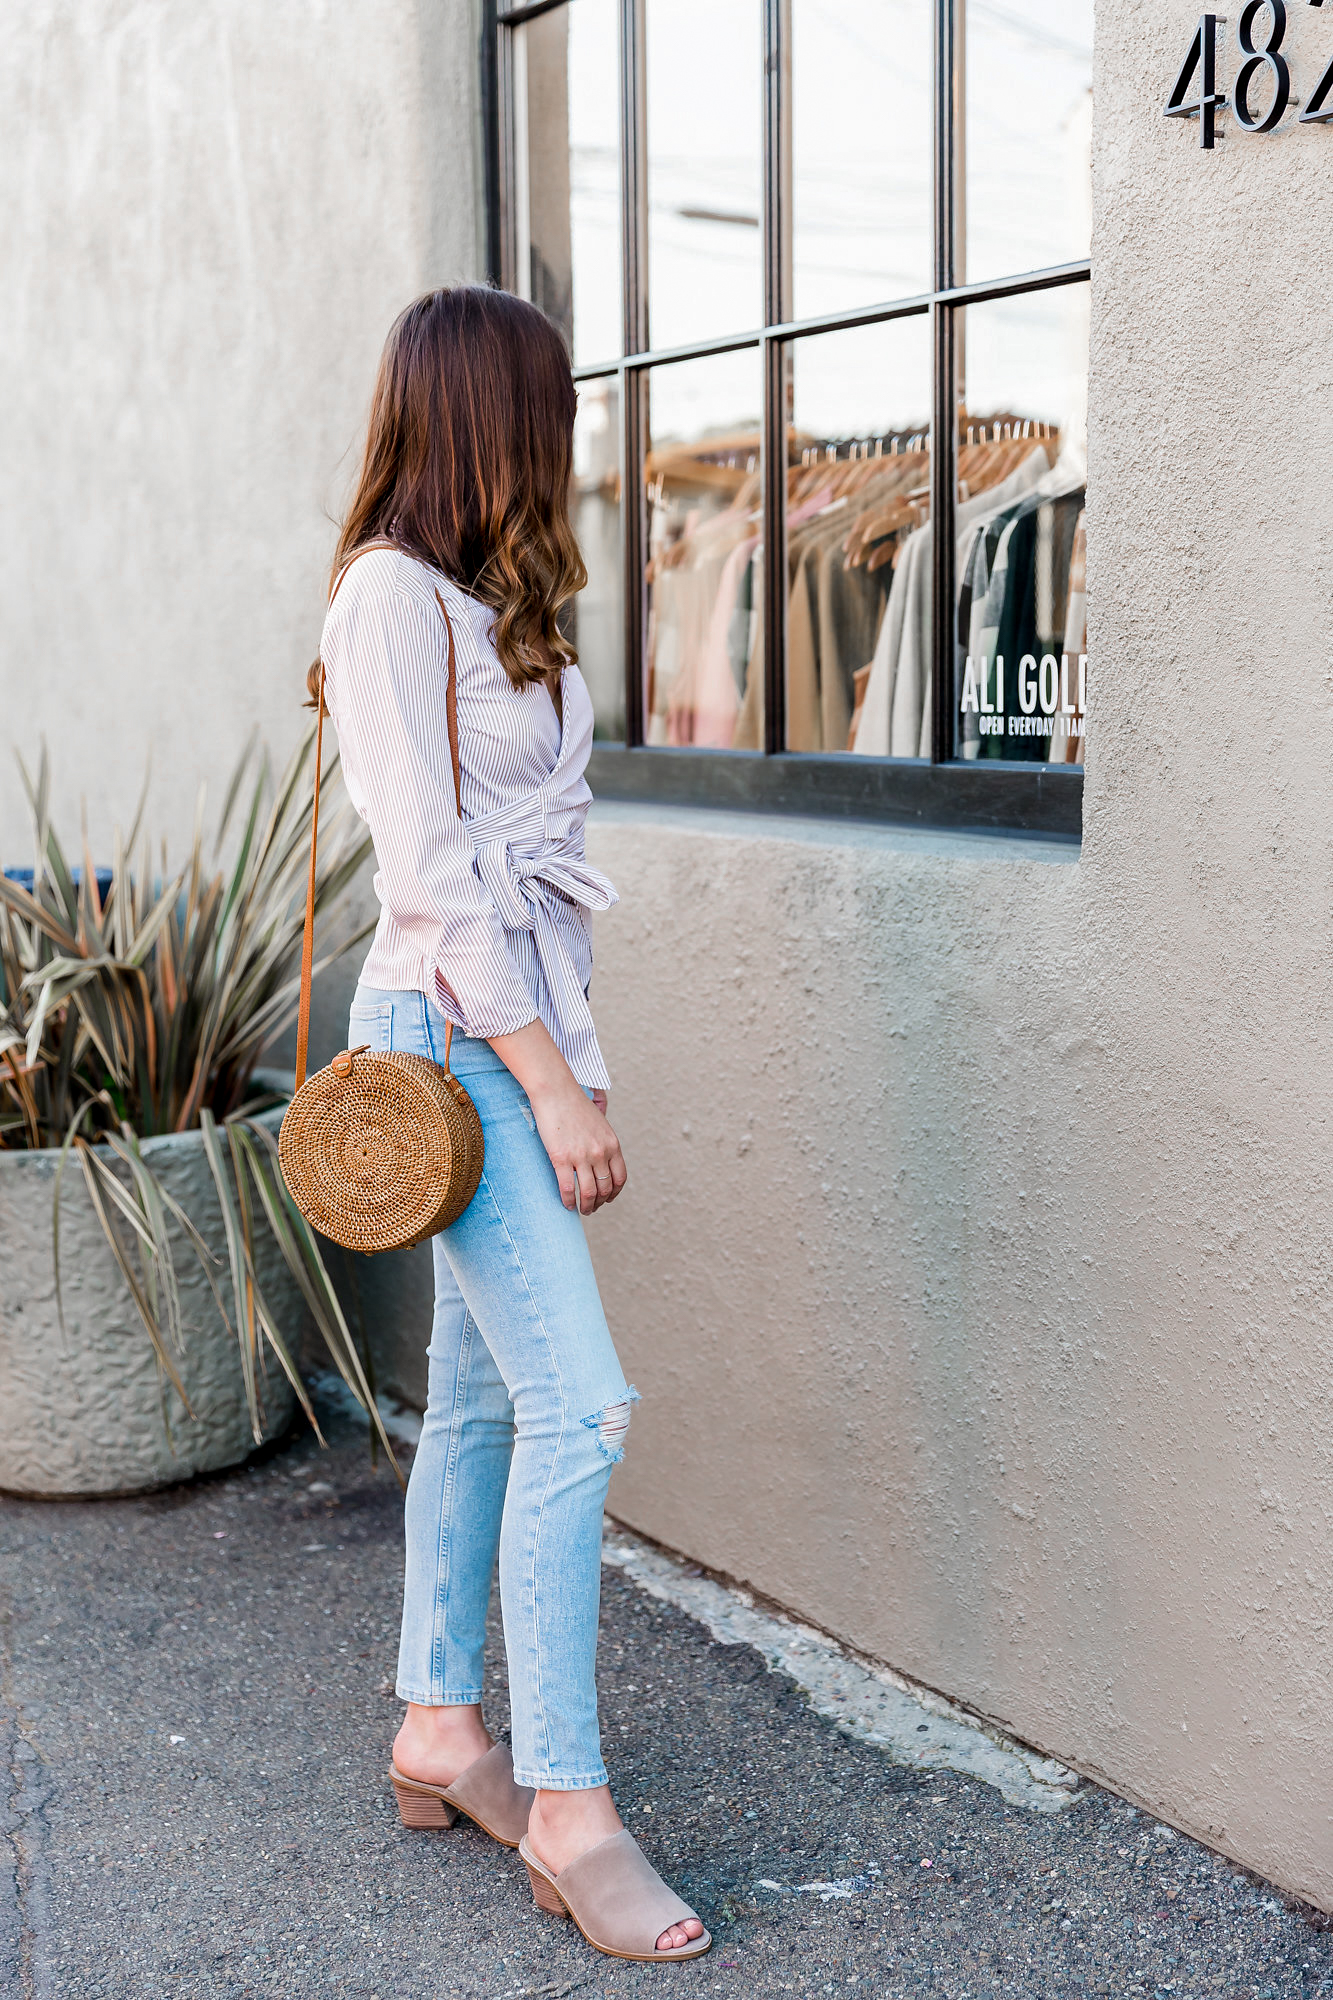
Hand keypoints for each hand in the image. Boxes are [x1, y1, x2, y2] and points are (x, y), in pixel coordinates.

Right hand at [530, 1079, 626, 1213]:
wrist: (555, 1091)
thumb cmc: (574, 1104)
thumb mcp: (599, 1122)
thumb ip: (603, 1140)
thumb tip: (602, 1154)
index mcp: (612, 1144)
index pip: (620, 1178)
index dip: (615, 1193)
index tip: (608, 1199)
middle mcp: (600, 1153)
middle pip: (605, 1188)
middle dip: (600, 1203)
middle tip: (592, 1208)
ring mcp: (581, 1157)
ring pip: (589, 1193)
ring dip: (587, 1206)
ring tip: (582, 1210)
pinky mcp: (561, 1158)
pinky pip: (568, 1189)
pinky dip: (568, 1201)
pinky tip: (566, 1205)